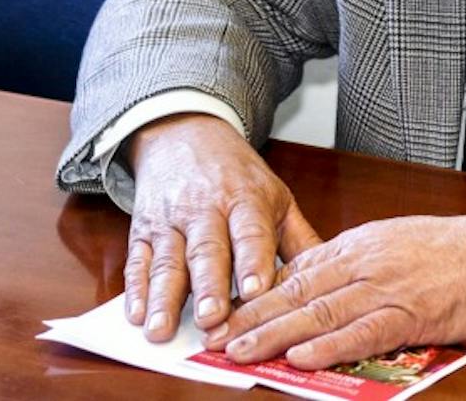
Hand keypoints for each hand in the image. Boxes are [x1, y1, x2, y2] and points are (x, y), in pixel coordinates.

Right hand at [122, 114, 321, 340]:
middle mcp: (206, 208)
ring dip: (163, 298)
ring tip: (160, 330)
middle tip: (210, 319)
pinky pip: (138, 260)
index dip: (252, 260)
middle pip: (206, 249)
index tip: (255, 290)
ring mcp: (171, 219)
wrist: (184, 134)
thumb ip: (300, 239)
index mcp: (246, 200)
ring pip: (167, 260)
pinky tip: (136, 315)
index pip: (251, 232)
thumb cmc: (237, 175)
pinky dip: (135, 289)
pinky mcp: (144, 229)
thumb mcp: (275, 196)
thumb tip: (330, 277)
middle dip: (208, 285)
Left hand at [204, 210, 465, 368]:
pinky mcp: (413, 313)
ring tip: (239, 351)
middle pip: (299, 290)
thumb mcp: (403, 241)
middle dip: (253, 314)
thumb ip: (362, 261)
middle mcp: (368, 260)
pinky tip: (301, 358)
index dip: (261, 291)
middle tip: (215, 335)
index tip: (230, 309)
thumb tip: (323, 281)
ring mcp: (389, 286)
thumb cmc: (465, 251)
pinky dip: (329, 346)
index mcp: (365, 242)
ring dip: (274, 334)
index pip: (300, 267)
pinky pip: (363, 333)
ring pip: (320, 312)